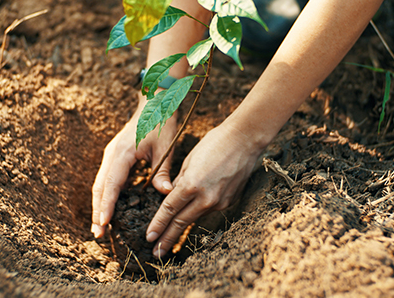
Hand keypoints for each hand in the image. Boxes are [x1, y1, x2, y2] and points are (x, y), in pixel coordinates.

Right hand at [91, 97, 177, 238]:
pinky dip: (105, 195)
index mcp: (123, 153)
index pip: (111, 184)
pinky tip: (109, 210)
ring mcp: (111, 155)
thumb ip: (163, 171)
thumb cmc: (161, 123)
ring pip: (100, 184)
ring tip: (100, 227)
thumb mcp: (166, 147)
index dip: (106, 205)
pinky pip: (107, 179)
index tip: (103, 223)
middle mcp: (112, 155)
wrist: (154, 103)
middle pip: (100, 187)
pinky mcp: (114, 156)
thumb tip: (166, 193)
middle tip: (98, 234)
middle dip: (97, 211)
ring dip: (99, 205)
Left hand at [145, 121, 260, 256]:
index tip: (149, 237)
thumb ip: (179, 182)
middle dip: (167, 238)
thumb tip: (171, 196)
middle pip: (181, 222)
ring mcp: (219, 201)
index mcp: (192, 184)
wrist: (245, 140)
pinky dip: (198, 212)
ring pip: (195, 217)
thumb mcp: (190, 160)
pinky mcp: (229, 201)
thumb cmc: (214, 143)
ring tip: (169, 241)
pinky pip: (209, 209)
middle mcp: (206, 197)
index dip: (158, 225)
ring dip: (181, 228)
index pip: (169, 210)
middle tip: (156, 253)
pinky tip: (191, 215)